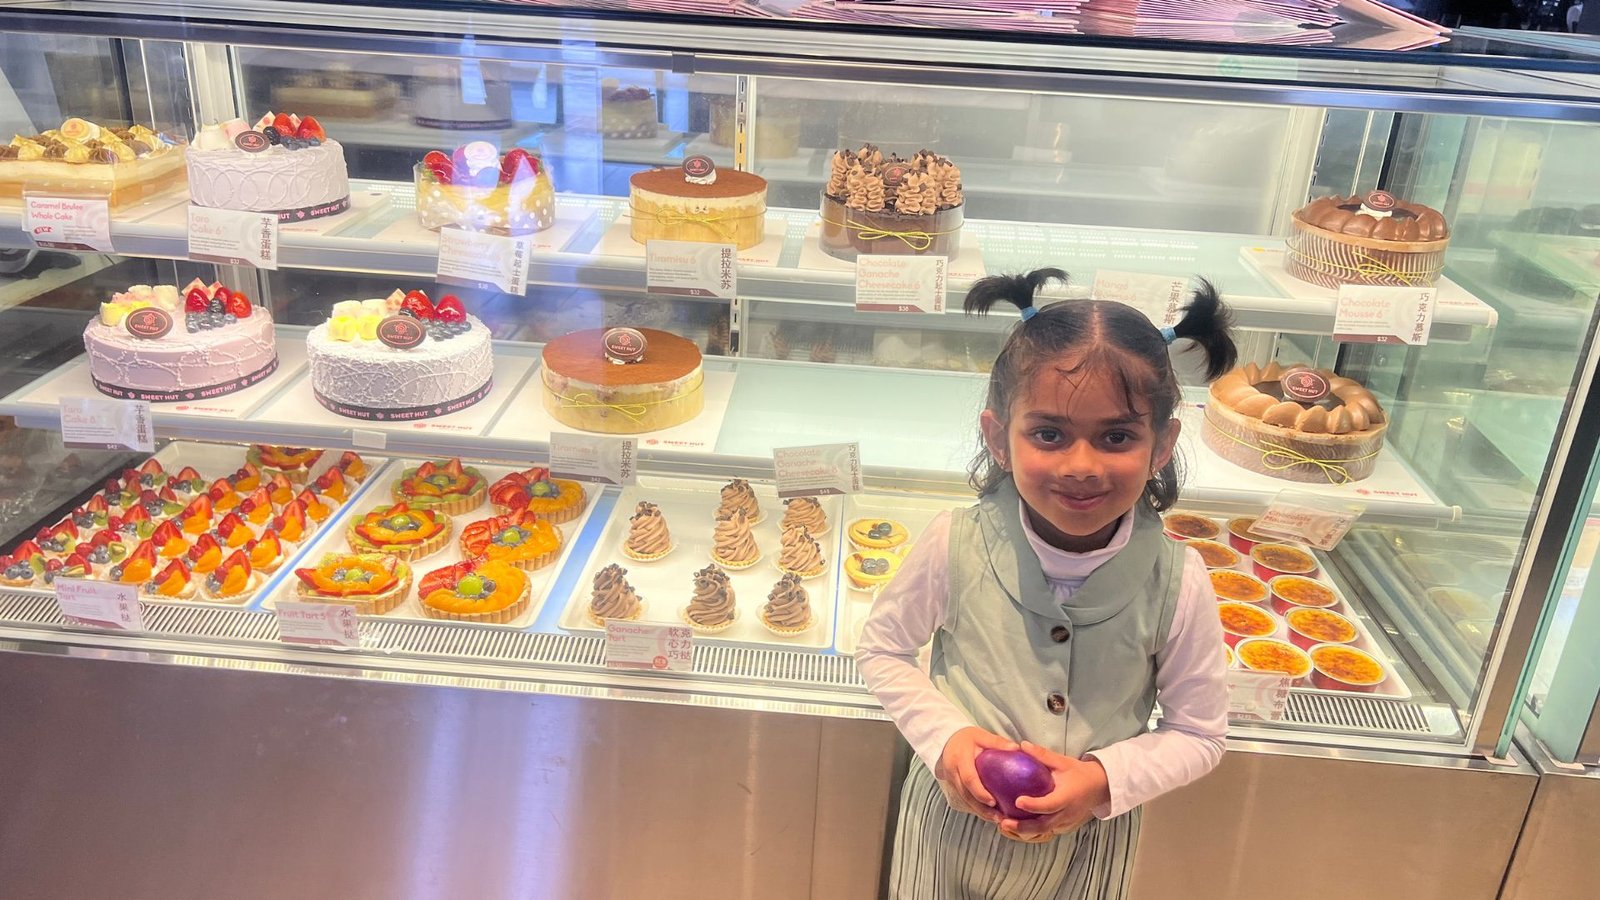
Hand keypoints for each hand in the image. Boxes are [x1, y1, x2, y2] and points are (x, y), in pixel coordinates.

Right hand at [934, 727, 1018, 822]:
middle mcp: (952, 772)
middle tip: (998, 818)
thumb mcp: (981, 735)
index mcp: (959, 759)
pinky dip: (976, 808)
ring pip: (964, 800)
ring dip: (980, 812)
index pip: (969, 778)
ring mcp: (950, 781)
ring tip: (997, 820)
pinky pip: (964, 800)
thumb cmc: (966, 738)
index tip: (993, 802)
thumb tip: (1016, 748)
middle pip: (966, 795)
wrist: (945, 740)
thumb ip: (997, 742)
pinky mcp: (953, 786)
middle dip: (981, 808)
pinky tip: (989, 814)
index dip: (980, 792)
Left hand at [996, 742, 1111, 842]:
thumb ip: (1042, 755)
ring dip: (1024, 831)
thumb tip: (1022, 745)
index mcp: (1067, 797)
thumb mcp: (1062, 762)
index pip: (1050, 804)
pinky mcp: (1064, 827)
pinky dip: (1032, 831)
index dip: (1034, 805)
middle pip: (1044, 826)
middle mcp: (1067, 813)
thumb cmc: (1079, 773)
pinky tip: (1017, 826)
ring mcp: (1066, 823)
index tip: (1017, 801)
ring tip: (1004, 825)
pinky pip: (1047, 831)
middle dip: (1022, 827)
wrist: (1099, 787)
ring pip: (1043, 832)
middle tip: (1003, 822)